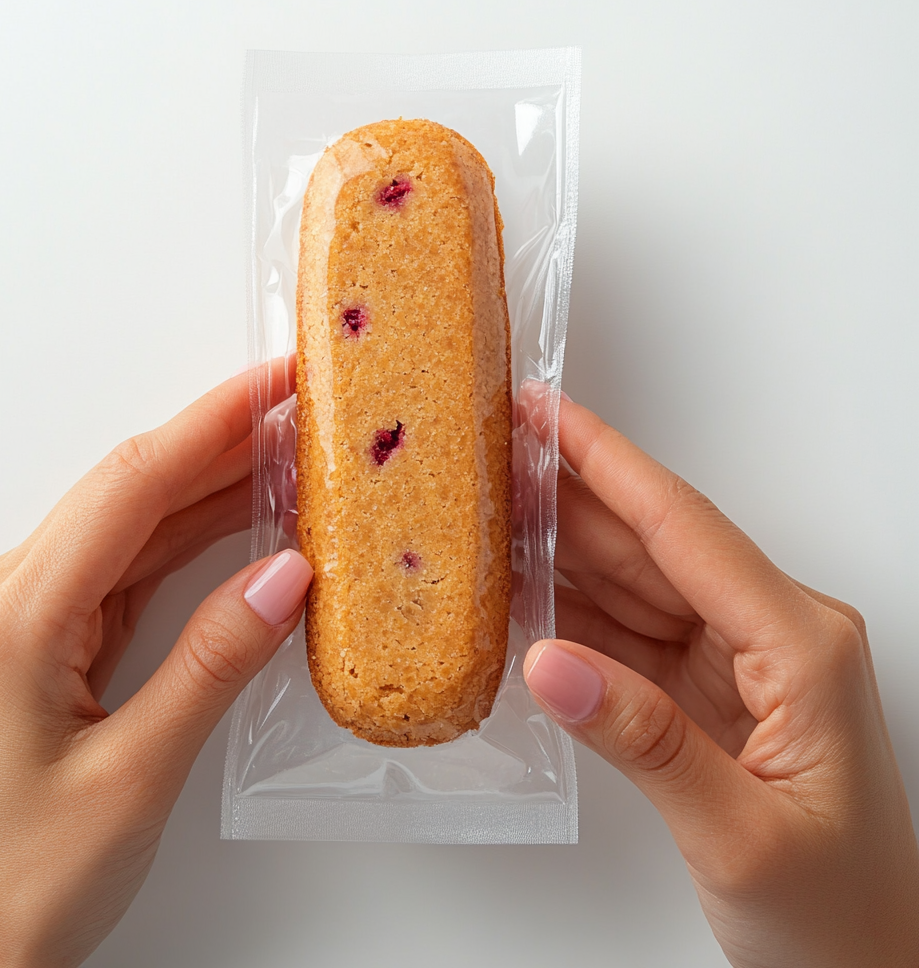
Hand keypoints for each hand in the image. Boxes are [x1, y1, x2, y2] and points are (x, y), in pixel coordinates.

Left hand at [0, 363, 312, 967]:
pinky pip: (127, 566)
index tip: (275, 381)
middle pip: (132, 489)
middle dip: (220, 440)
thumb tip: (284, 578)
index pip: (133, 485)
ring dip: (210, 485)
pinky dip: (189, 538)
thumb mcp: (133, 776)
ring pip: (132, 524)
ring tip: (288, 456)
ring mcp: (25, 616)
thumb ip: (212, 664)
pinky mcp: (45, 641)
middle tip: (301, 409)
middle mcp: (11, 597)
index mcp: (18, 616)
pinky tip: (238, 523)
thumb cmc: (10, 885)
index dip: (212, 422)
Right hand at [524, 398, 918, 967]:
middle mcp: (770, 635)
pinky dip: (568, 613)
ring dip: (559, 550)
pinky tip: (519, 594)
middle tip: (491, 455)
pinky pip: (624, 633)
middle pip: (648, 545)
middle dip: (566, 495)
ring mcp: (734, 661)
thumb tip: (551, 664)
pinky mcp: (702, 690)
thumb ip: (642, 741)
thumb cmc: (840, 915)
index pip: (683, 530)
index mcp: (800, 645)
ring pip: (630, 583)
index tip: (547, 413)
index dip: (606, 462)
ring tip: (488, 513)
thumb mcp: (741, 836)